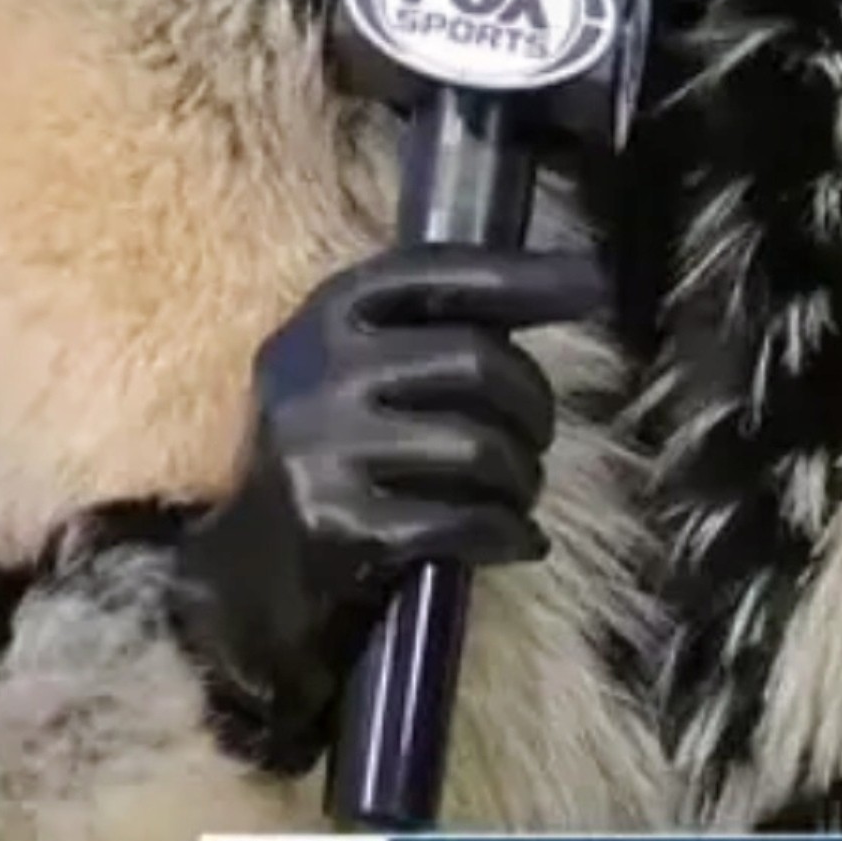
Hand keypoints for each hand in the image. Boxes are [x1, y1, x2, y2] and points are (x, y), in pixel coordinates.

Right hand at [165, 243, 606, 762]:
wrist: (248, 569)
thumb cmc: (339, 449)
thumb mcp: (363, 364)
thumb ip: (443, 323)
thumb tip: (581, 279)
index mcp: (330, 312)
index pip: (440, 272)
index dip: (524, 276)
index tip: (593, 284)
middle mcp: (319, 368)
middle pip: (476, 360)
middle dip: (533, 402)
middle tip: (538, 435)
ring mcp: (322, 447)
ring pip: (479, 444)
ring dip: (524, 476)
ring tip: (518, 490)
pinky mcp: (337, 525)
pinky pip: (463, 521)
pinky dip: (509, 533)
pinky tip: (517, 540)